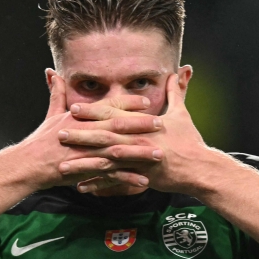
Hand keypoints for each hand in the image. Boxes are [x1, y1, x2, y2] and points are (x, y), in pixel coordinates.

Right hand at [15, 75, 163, 190]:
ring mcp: (88, 152)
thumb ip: (57, 94)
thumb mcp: (51, 115)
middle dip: (141, 125)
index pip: (108, 106)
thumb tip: (52, 73)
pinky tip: (144, 181)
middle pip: (119, 126)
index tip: (146, 101)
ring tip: (159, 154)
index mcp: (81, 117)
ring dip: (140, 153)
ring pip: (119, 151)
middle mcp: (86, 132)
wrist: (29, 165)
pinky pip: (111, 175)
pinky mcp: (87, 171)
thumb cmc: (41, 140)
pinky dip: (127, 178)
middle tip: (161, 124)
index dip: (128, 103)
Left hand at [57, 74, 212, 193]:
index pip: (113, 114)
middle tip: (59, 133)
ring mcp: (138, 160)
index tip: (74, 108)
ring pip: (105, 161)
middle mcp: (137, 140)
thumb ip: (176, 92)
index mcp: (142, 124)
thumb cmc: (190, 141)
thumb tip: (181, 71)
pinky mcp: (140, 177)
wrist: (199, 168)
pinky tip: (81, 187)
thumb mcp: (182, 113)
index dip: (92, 111)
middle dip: (80, 134)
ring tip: (62, 165)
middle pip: (103, 136)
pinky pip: (115, 182)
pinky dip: (98, 185)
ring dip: (83, 163)